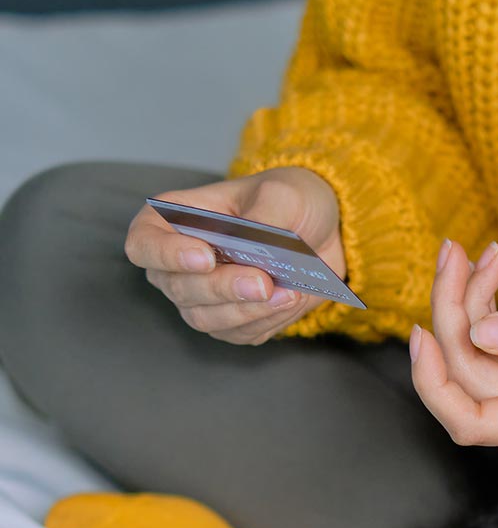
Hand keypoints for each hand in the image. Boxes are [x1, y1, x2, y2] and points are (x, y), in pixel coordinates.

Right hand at [124, 167, 344, 344]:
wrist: (324, 234)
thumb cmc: (291, 202)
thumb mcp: (284, 194)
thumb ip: (265, 217)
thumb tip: (255, 251)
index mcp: (176, 219)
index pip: (143, 243)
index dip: (165, 255)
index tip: (206, 257)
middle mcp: (180, 263)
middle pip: (178, 288)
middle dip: (222, 288)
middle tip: (262, 282)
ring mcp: (204, 297)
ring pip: (204, 318)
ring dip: (245, 311)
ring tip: (286, 293)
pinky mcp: (233, 322)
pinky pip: (239, 334)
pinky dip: (266, 321)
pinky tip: (290, 301)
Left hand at [410, 239, 497, 457]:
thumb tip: (482, 329)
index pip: (472, 422)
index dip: (434, 381)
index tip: (421, 329)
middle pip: (469, 377)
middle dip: (453, 311)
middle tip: (458, 249)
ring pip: (479, 365)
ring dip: (469, 308)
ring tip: (484, 254)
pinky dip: (489, 319)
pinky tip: (493, 278)